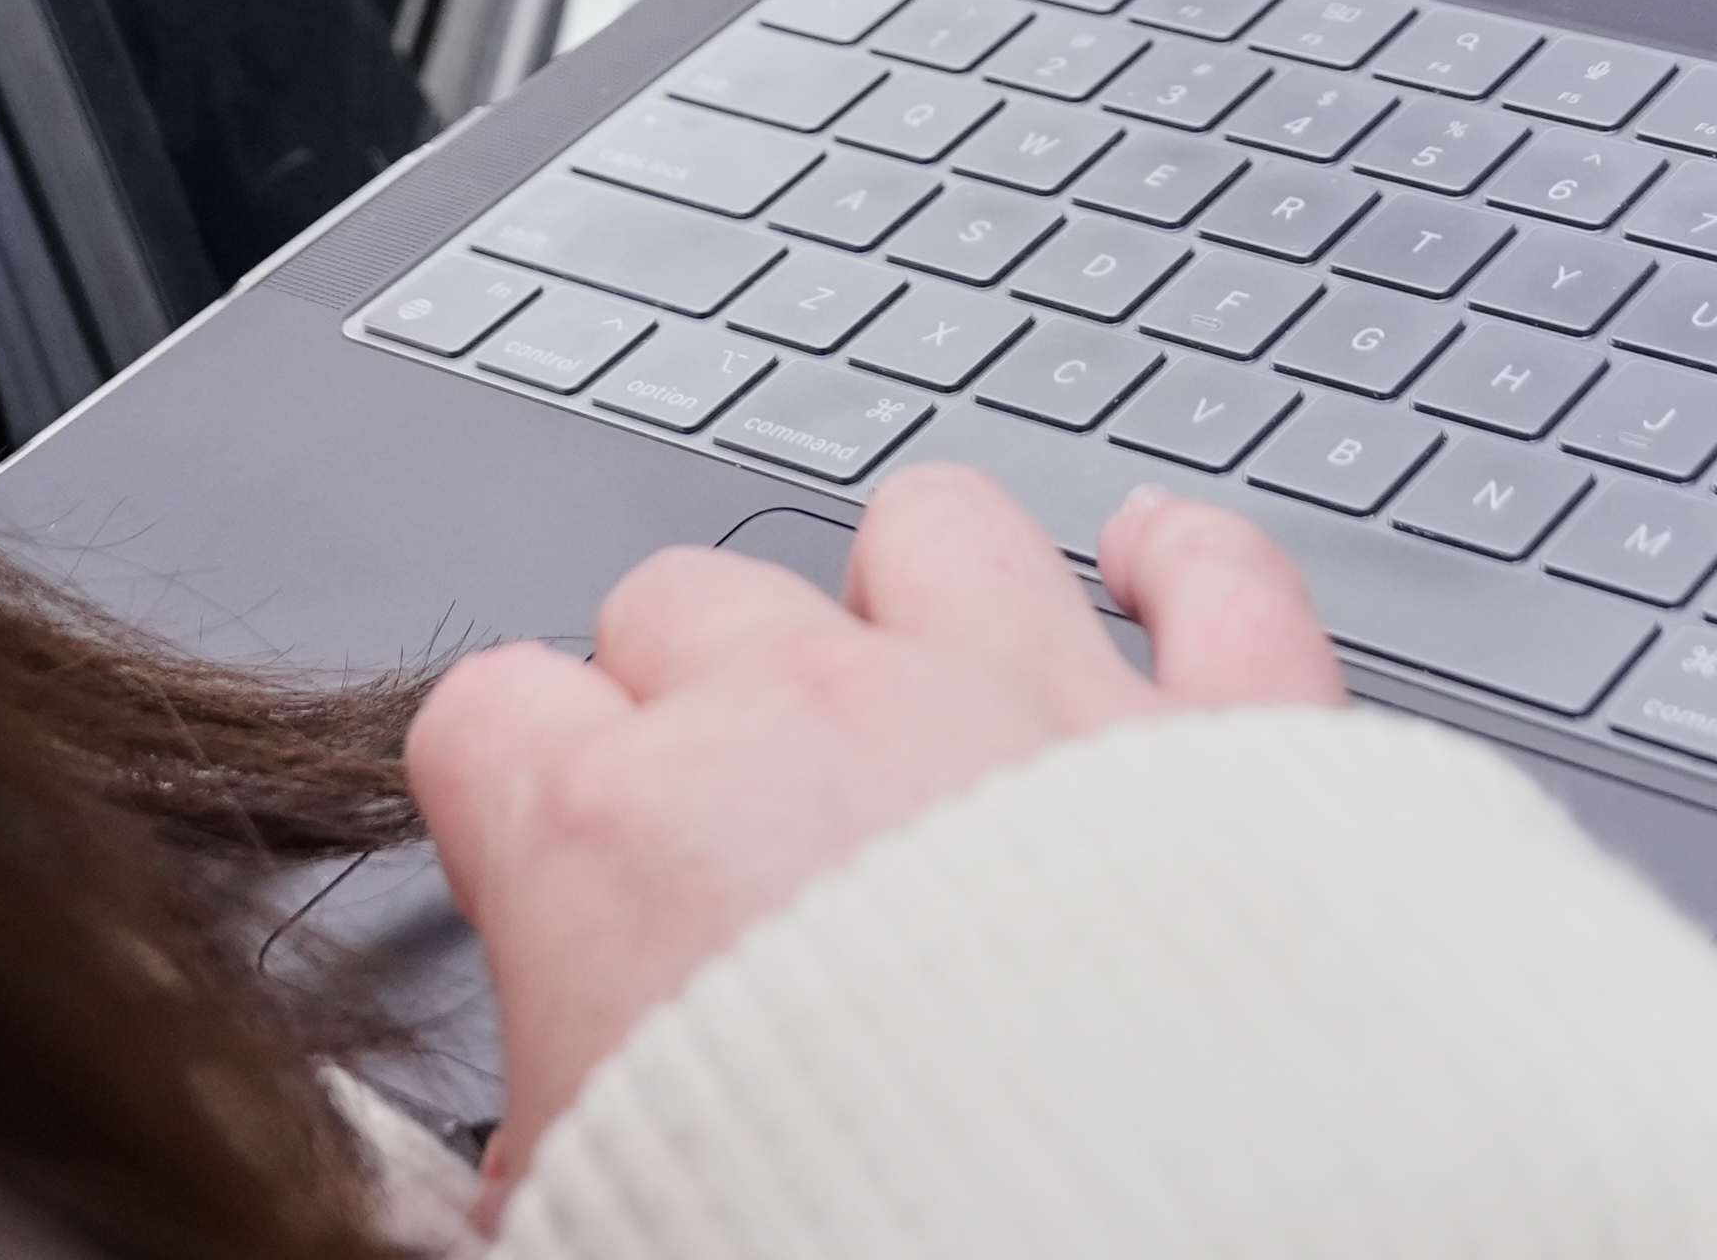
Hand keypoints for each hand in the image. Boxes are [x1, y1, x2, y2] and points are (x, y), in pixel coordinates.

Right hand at [408, 469, 1345, 1207]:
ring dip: (908, 595)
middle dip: (686, 694)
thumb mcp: (594, 1219)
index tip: (541, 847)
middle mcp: (816, 725)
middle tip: (723, 825)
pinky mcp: (1224, 742)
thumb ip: (545, 1144)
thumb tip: (529, 1181)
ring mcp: (1025, 706)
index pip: (491, 714)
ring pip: (928, 528)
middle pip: (687, 601)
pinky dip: (1186, 566)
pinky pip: (1214, 579)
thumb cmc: (851, 1250)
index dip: (512, 785)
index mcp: (623, 839)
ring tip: (914, 684)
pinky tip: (1153, 573)